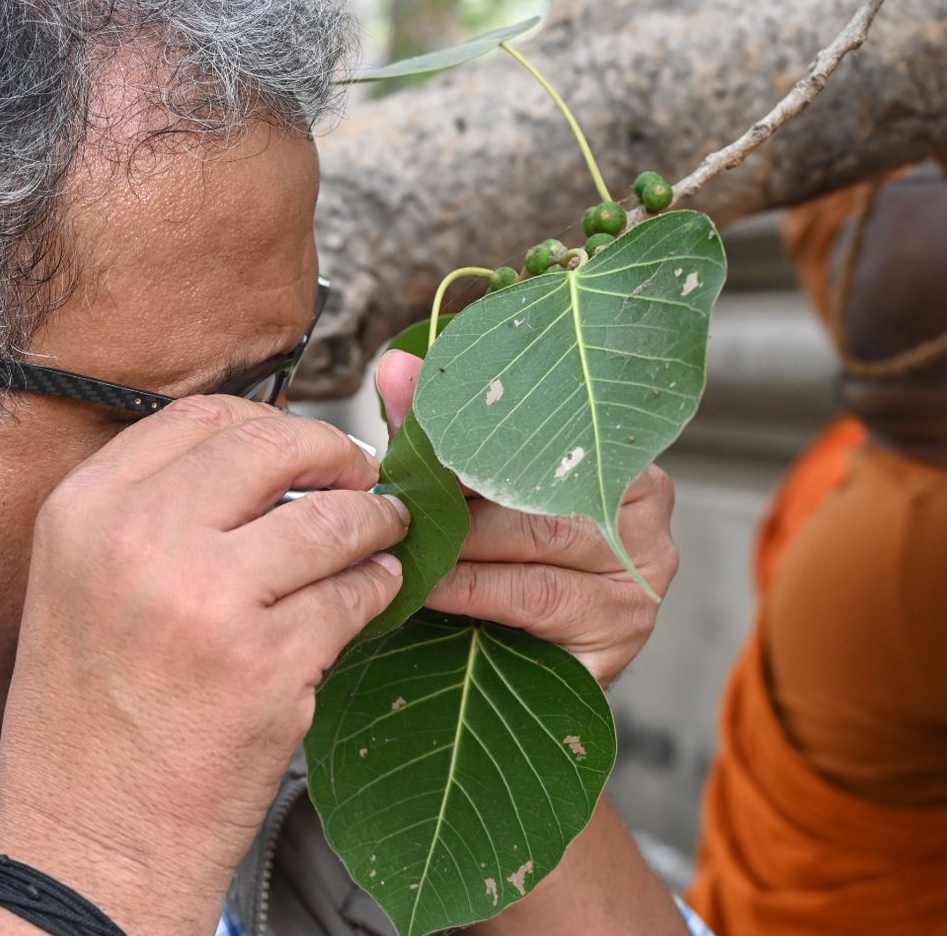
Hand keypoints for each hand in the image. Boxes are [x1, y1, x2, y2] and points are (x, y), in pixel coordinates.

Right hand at [0, 395, 409, 935]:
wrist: (89, 841)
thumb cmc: (86, 719)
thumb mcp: (77, 583)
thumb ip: (147, 510)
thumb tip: (254, 457)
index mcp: (82, 511)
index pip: (201, 417)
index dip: (269, 424)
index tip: (301, 448)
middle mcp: (136, 541)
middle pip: (271, 446)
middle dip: (335, 455)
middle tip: (361, 478)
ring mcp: (205, 600)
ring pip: (330, 521)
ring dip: (372, 526)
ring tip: (382, 539)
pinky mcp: (266, 665)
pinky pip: (353, 597)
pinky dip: (378, 590)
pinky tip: (373, 596)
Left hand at [378, 350, 678, 686]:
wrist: (519, 676)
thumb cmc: (496, 564)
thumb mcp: (465, 490)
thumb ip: (437, 427)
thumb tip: (395, 365)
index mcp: (618, 455)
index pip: (546, 429)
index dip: (472, 433)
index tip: (412, 439)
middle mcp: (645, 509)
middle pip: (542, 483)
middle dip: (458, 490)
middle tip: (394, 497)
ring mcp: (642, 571)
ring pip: (538, 537)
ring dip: (458, 542)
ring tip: (403, 542)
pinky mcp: (622, 629)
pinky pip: (536, 596)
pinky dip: (472, 589)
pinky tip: (428, 587)